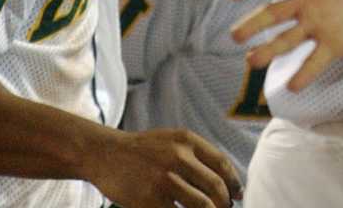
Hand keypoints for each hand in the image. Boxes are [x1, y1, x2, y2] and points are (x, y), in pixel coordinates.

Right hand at [87, 127, 242, 207]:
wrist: (105, 153)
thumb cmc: (143, 150)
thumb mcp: (172, 141)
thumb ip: (197, 156)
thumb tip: (227, 183)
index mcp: (187, 141)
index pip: (222, 164)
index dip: (233, 183)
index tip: (237, 195)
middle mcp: (178, 157)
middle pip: (215, 187)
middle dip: (224, 203)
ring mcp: (164, 180)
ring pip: (202, 205)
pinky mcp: (149, 200)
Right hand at [228, 0, 342, 92]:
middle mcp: (307, 3)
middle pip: (274, 13)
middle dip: (254, 23)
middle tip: (233, 35)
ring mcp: (319, 24)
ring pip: (288, 38)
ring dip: (269, 49)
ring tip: (249, 62)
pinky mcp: (335, 43)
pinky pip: (316, 58)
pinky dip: (305, 71)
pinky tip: (291, 85)